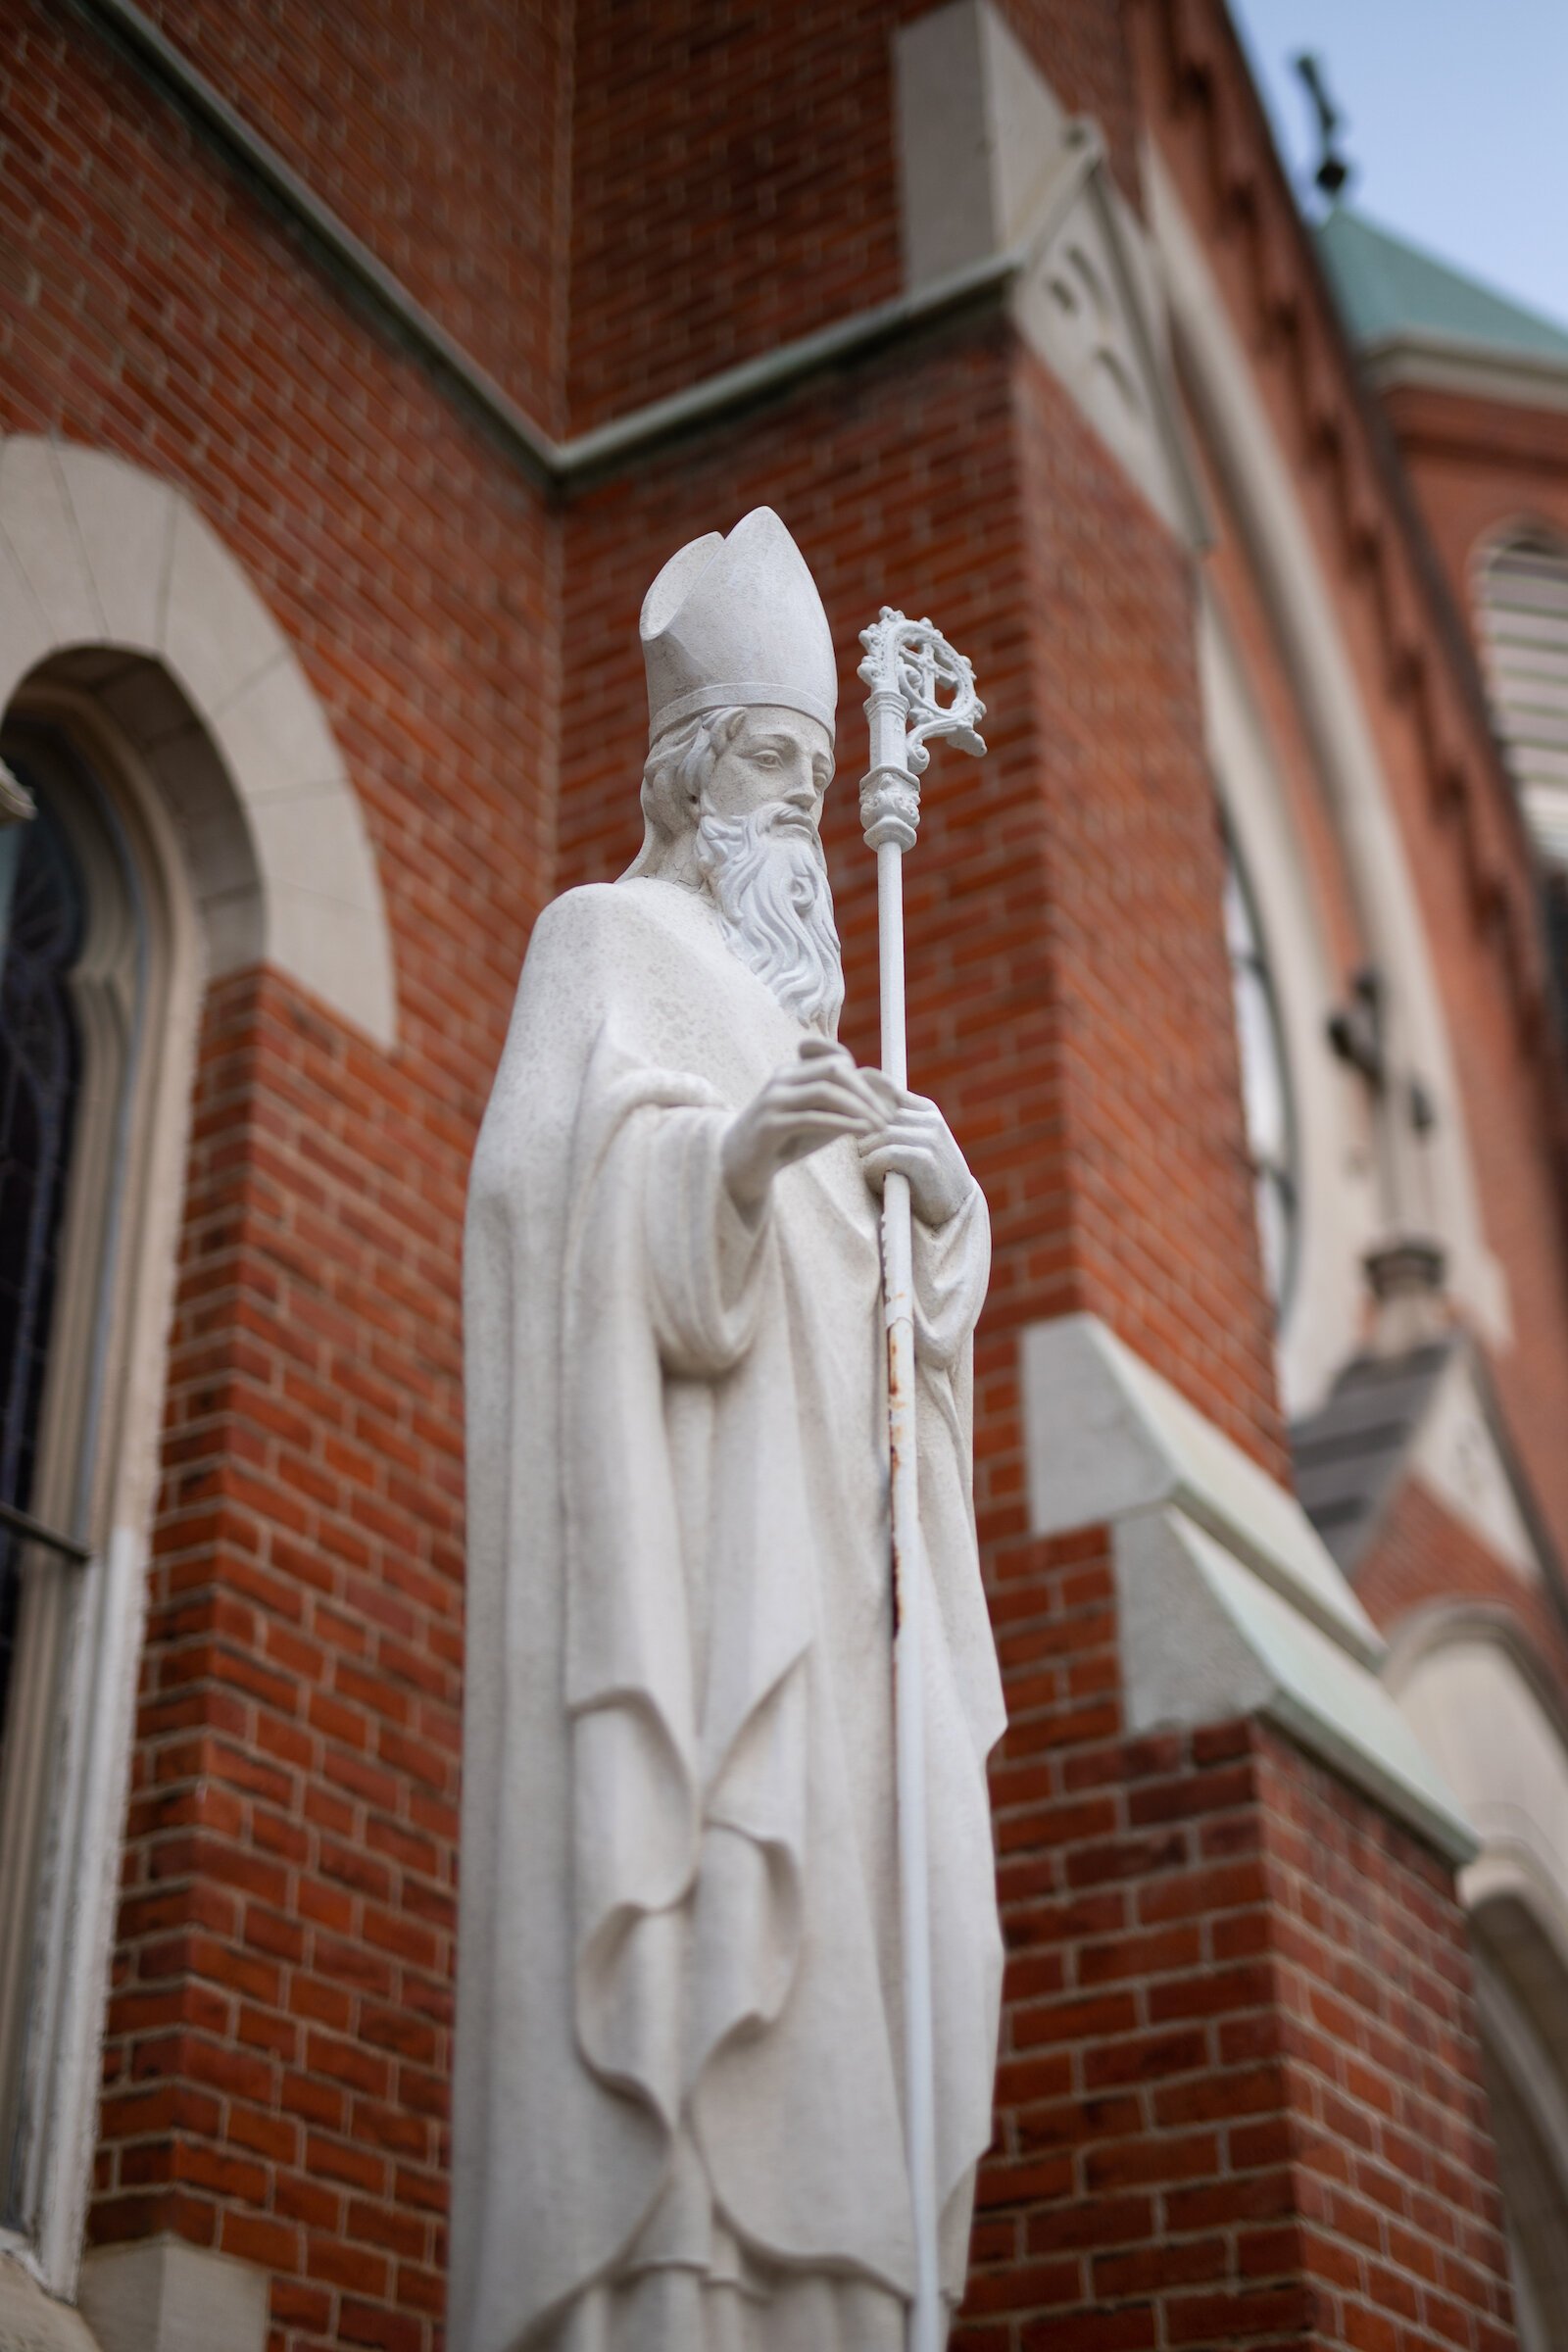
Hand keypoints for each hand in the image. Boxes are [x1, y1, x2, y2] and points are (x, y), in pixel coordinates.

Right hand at [721, 1037, 882, 1213]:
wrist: (740, 1165)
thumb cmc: (784, 1141)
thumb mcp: (818, 1120)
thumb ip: (842, 1108)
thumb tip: (880, 1103)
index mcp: (793, 1072)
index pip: (835, 1058)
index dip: (863, 1078)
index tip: (884, 1102)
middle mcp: (782, 1079)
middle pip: (834, 1070)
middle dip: (866, 1093)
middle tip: (887, 1117)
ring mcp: (773, 1100)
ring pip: (825, 1091)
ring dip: (858, 1108)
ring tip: (879, 1126)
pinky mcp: (770, 1125)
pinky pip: (812, 1118)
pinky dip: (841, 1123)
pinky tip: (861, 1131)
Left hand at [857, 1074, 974, 1225]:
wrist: (956, 1207)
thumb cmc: (924, 1176)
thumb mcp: (912, 1143)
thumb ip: (891, 1126)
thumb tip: (848, 1112)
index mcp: (925, 1109)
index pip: (884, 1090)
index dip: (859, 1103)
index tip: (844, 1122)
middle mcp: (929, 1119)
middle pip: (876, 1114)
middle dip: (859, 1135)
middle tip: (855, 1156)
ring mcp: (931, 1137)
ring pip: (879, 1134)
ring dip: (865, 1155)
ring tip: (868, 1171)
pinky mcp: (927, 1159)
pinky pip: (886, 1155)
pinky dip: (873, 1168)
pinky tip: (876, 1180)